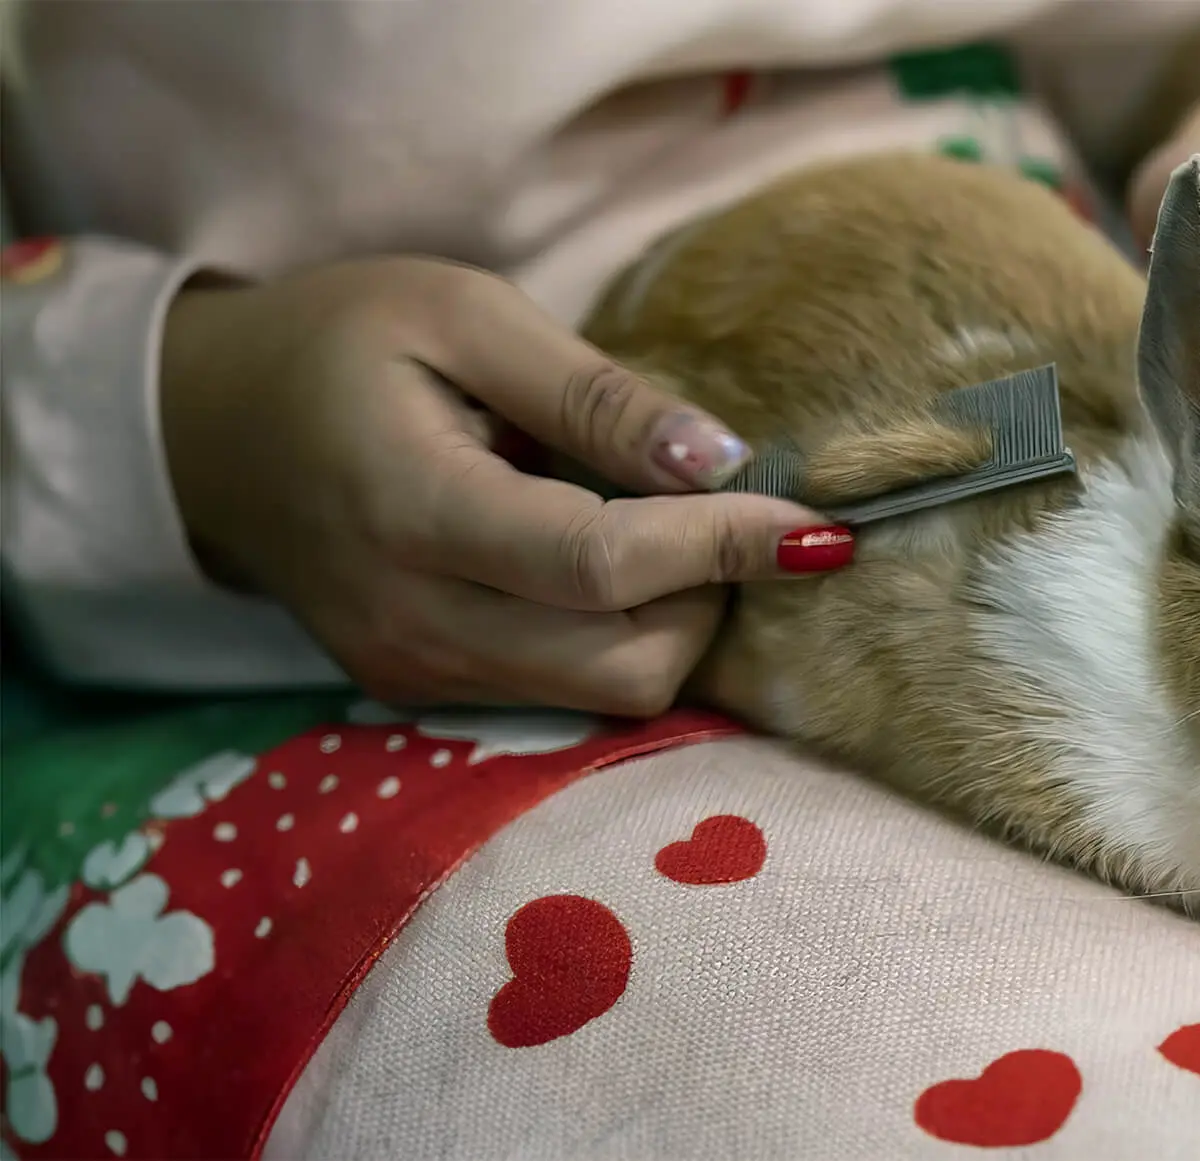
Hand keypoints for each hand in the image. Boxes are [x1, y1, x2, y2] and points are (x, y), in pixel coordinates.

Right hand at [161, 256, 848, 714]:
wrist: (209, 429)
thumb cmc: (340, 343)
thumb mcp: (465, 314)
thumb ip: (596, 395)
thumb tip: (721, 462)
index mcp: (413, 510)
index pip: (606, 565)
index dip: (727, 548)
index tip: (820, 528)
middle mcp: (413, 621)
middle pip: (626, 664)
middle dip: (711, 598)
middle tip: (722, 515)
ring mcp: (415, 673)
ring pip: (607, 694)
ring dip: (674, 624)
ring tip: (662, 531)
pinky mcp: (425, 692)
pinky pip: (566, 693)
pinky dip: (621, 638)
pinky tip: (608, 566)